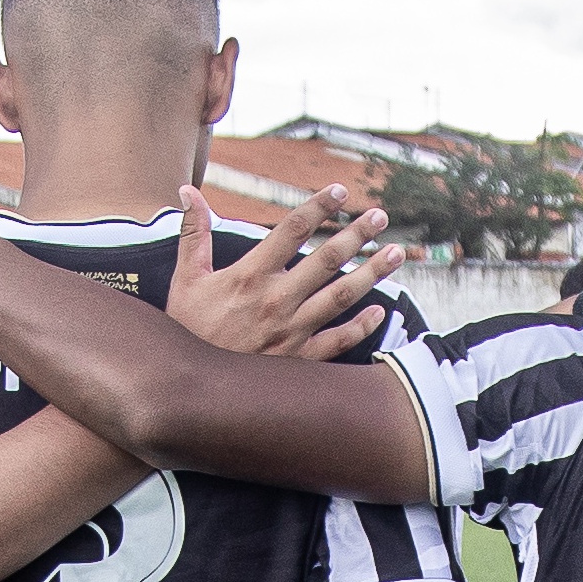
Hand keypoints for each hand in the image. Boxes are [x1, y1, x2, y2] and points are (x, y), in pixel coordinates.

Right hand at [169, 183, 405, 360]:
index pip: (292, 229)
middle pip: (326, 259)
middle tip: (380, 216)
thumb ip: (193, 234)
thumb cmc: (188, 330)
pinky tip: (380, 312)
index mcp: (250, 275)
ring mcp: (291, 331)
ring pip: (342, 296)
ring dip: (372, 272)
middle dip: (357, 234)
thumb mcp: (186, 280)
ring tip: (396, 253)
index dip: (320, 206)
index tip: (341, 192)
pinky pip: (338, 341)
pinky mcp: (298, 360)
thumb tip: (187, 192)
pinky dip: (362, 327)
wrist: (190, 389)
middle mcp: (276, 300)